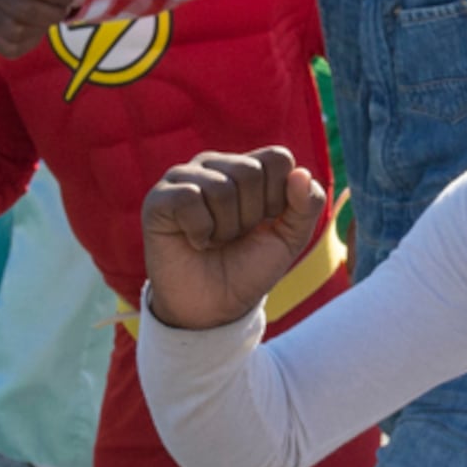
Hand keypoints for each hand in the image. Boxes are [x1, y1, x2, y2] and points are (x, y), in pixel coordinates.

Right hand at [143, 149, 328, 332]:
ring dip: (226, 228)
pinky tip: (195, 241)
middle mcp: (215, 165)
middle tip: (235, 236)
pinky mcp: (158, 198)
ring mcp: (183, 178)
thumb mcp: (290, 238)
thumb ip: (307, 206)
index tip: (266, 222)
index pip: (277, 158)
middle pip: (250, 172)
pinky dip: (200, 230)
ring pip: (221, 188)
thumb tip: (301, 173)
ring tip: (215, 240)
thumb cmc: (249, 267)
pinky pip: (189, 199)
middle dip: (251, 217)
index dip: (280, 198)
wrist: (214, 308)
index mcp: (248, 167)